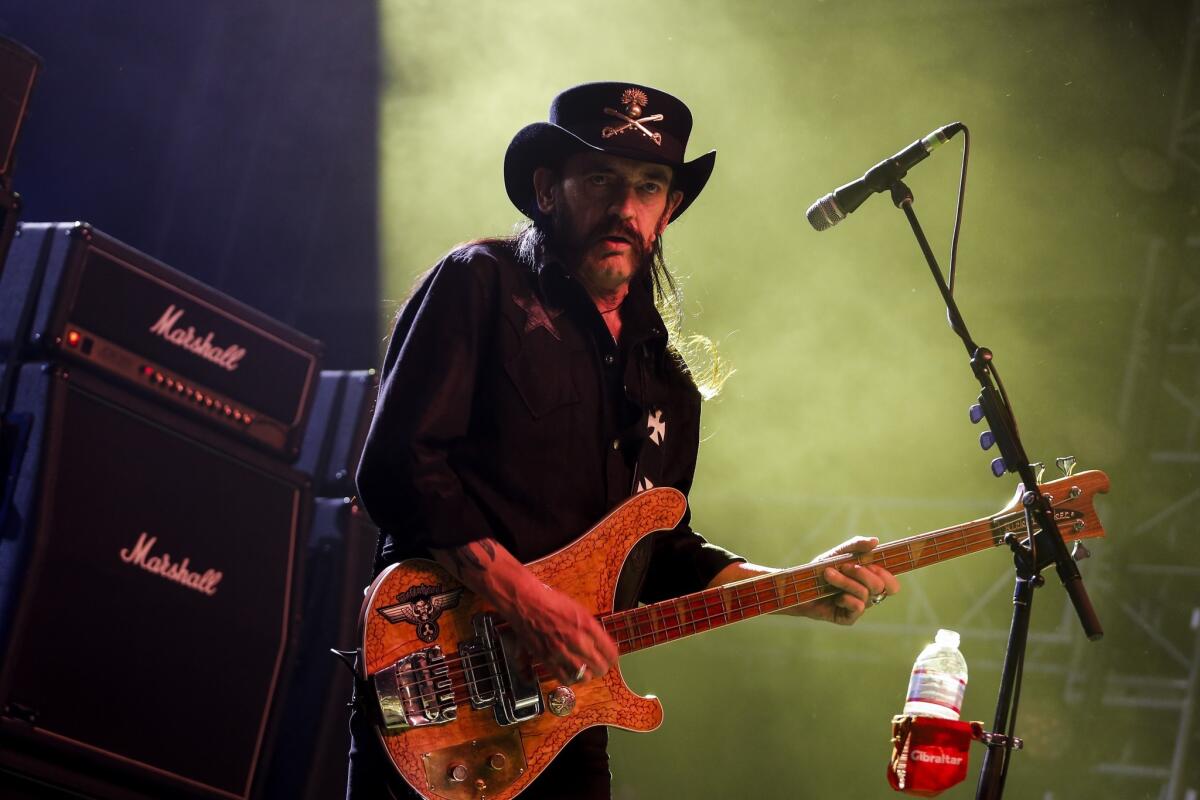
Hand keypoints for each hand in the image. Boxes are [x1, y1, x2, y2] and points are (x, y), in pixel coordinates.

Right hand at [430, 538, 618, 683]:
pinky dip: (570, 678)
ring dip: (587, 675)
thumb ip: (591, 628)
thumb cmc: (551, 601)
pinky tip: (570, 673)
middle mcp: (578, 640)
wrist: (526, 602)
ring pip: (584, 676)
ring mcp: (562, 652)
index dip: (612, 657)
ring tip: (585, 671)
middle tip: (600, 666)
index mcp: (588, 625)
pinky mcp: (547, 659)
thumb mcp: (578, 609)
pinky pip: (564, 678)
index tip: (611, 658)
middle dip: (602, 667)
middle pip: (600, 667)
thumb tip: (599, 643)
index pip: (610, 652)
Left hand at [804, 536, 900, 625]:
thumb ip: (856, 546)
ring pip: (865, 594)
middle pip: (880, 586)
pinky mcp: (848, 618)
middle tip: (844, 566)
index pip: (892, 584)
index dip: (886, 575)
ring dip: (845, 582)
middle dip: (862, 573)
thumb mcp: (838, 554)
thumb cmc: (820, 569)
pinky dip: (846, 598)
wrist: (798, 585)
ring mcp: (858, 607)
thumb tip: (875, 541)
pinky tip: (834, 597)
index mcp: (870, 581)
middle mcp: (867, 595)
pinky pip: (857, 607)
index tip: (870, 564)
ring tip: (828, 574)